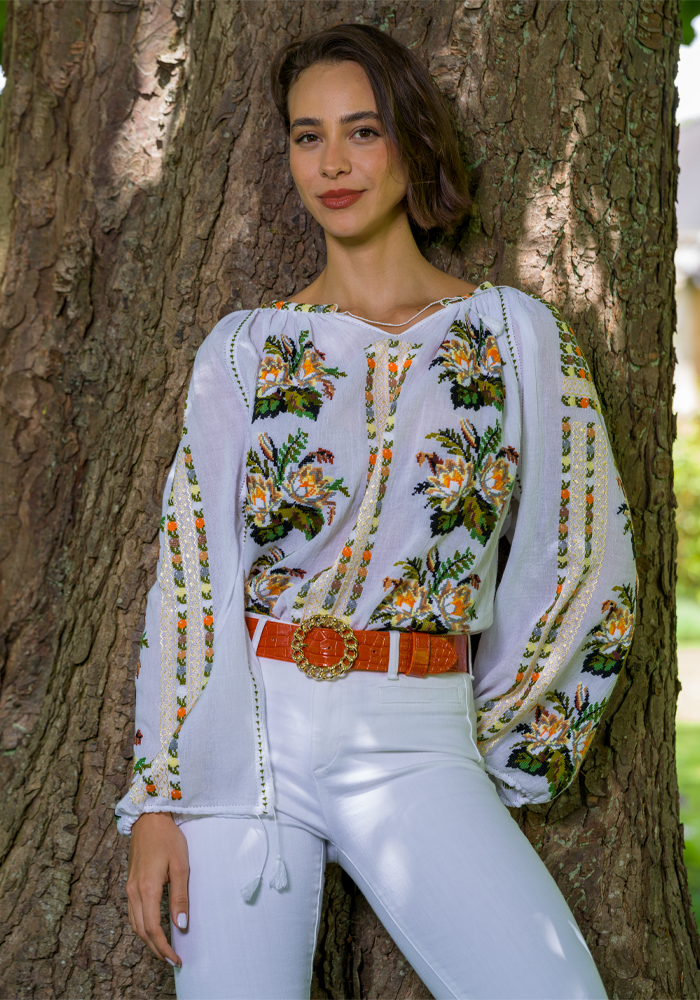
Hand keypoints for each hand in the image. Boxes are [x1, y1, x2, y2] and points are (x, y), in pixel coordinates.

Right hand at [127, 812, 188, 966]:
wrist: (149, 817)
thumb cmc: (167, 838)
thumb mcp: (180, 865)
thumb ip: (180, 897)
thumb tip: (181, 926)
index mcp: (146, 889)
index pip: (152, 928)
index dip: (163, 947)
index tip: (176, 959)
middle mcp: (133, 891)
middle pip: (141, 930)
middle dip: (156, 948)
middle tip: (171, 960)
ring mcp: (129, 887)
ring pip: (135, 923)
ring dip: (148, 939)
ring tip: (163, 949)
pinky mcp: (130, 883)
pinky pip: (133, 913)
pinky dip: (142, 926)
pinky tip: (153, 928)